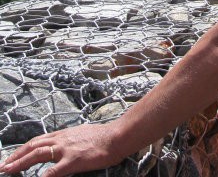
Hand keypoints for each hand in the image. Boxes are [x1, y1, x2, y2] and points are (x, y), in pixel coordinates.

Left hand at [0, 122, 124, 176]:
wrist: (116, 137)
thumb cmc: (102, 137)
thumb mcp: (81, 134)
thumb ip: (68, 141)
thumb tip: (60, 147)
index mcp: (64, 134)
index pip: (38, 141)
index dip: (22, 149)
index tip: (11, 158)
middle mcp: (62, 139)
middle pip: (33, 146)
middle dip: (16, 156)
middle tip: (3, 166)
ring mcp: (67, 149)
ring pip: (38, 154)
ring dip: (21, 163)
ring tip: (8, 170)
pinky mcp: (74, 160)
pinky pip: (55, 170)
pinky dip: (43, 176)